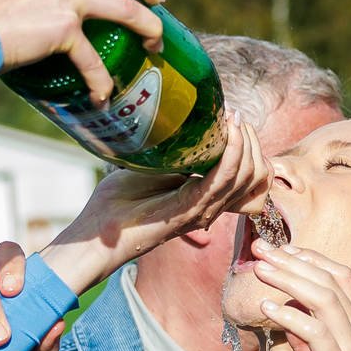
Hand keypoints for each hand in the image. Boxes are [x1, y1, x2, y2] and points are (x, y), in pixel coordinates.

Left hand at [41, 115, 268, 293]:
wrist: (96, 234)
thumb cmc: (116, 203)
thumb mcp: (151, 169)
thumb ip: (175, 156)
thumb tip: (190, 129)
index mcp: (202, 197)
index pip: (247, 175)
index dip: (248, 145)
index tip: (233, 117)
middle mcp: (208, 206)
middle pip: (254, 175)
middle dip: (252, 141)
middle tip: (235, 117)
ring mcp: (201, 209)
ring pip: (245, 177)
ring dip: (244, 143)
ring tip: (233, 120)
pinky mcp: (189, 209)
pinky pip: (222, 180)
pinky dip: (231, 154)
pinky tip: (228, 133)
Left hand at [247, 239, 350, 350]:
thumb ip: (308, 341)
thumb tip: (289, 317)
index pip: (340, 278)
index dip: (310, 259)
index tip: (279, 249)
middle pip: (329, 281)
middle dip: (292, 261)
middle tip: (260, 248)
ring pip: (323, 299)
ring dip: (288, 279)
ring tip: (258, 269)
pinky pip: (316, 333)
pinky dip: (290, 316)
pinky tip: (266, 308)